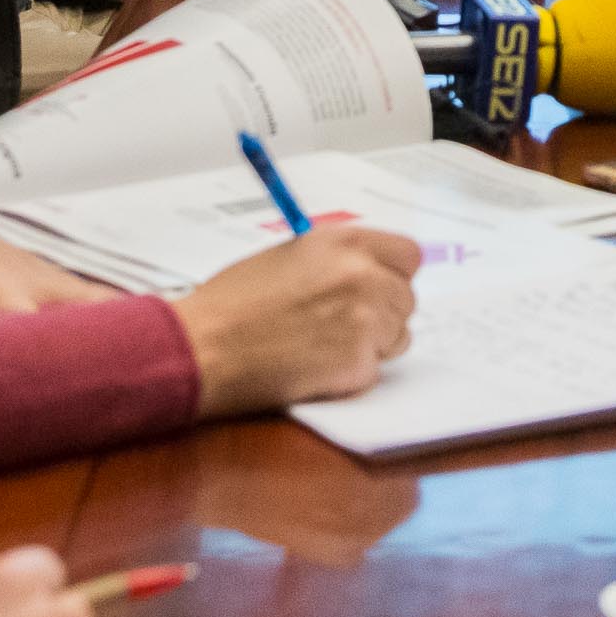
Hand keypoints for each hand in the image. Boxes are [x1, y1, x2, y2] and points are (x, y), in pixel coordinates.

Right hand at [178, 226, 423, 416]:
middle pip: (407, 297)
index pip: (408, 255)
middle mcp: (363, 276)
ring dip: (373, 343)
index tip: (382, 284)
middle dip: (384, 311)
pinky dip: (352, 373)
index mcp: (346, 243)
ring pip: (399, 336)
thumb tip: (373, 268)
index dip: (394, 272)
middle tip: (343, 323)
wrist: (206, 347)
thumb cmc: (235, 301)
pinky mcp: (357, 364)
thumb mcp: (291, 255)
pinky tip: (316, 366)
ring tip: (324, 344)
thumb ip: (338, 259)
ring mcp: (364, 322)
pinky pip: (375, 369)